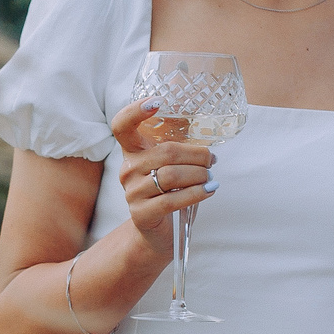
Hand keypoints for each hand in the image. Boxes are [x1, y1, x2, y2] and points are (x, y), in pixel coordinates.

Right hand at [110, 99, 216, 244]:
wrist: (155, 231)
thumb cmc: (166, 192)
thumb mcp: (167, 165)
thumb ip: (178, 145)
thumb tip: (206, 131)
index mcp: (132, 152)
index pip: (122, 126)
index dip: (135, 111)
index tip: (156, 102)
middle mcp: (128, 169)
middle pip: (166, 152)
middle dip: (197, 154)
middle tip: (211, 159)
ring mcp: (132, 192)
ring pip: (172, 176)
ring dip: (199, 174)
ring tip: (210, 177)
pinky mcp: (141, 213)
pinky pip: (173, 199)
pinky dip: (197, 193)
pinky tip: (209, 190)